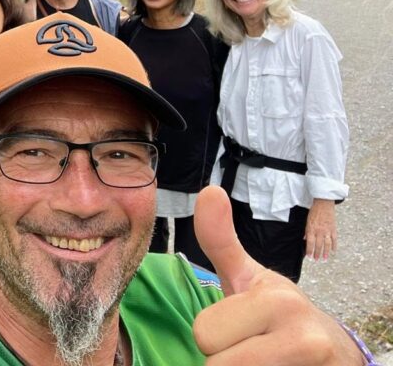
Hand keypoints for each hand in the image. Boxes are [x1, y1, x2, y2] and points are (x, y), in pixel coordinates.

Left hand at [192, 186, 363, 364]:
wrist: (333, 355)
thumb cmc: (279, 315)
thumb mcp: (249, 278)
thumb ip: (221, 241)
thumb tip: (209, 190)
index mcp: (277, 301)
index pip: (204, 334)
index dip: (214, 336)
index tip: (239, 328)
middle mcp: (304, 339)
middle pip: (215, 364)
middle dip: (226, 360)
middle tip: (251, 349)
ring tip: (265, 361)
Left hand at [305, 199, 336, 260]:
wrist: (323, 204)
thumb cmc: (314, 212)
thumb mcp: (307, 221)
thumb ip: (307, 231)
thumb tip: (305, 240)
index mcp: (311, 229)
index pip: (310, 243)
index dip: (309, 250)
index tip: (309, 256)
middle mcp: (319, 231)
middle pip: (318, 245)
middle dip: (317, 254)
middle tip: (316, 260)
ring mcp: (327, 230)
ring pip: (326, 244)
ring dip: (326, 253)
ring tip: (325, 259)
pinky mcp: (333, 229)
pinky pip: (334, 239)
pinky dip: (334, 246)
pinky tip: (334, 251)